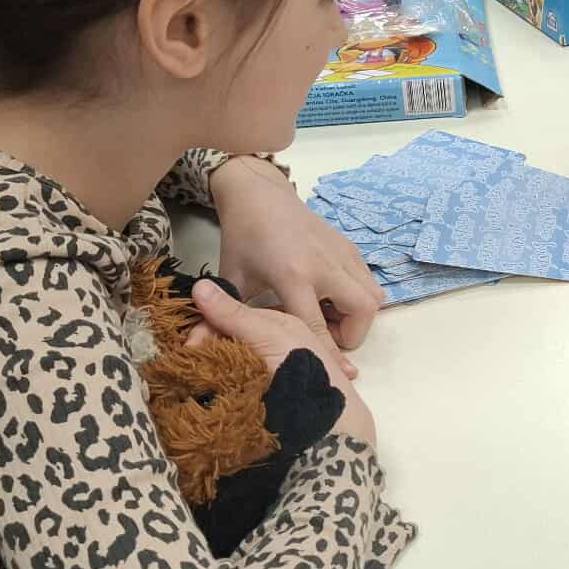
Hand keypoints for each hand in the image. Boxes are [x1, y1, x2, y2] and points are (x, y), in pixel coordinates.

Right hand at [188, 281, 377, 446]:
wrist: (324, 419)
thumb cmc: (304, 368)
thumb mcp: (270, 335)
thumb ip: (235, 314)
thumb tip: (199, 285)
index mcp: (272, 324)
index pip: (227, 315)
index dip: (205, 327)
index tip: (191, 345)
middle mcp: (264, 344)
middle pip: (221, 339)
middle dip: (202, 350)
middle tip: (190, 366)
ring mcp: (258, 370)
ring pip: (219, 363)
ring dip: (205, 370)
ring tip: (193, 381)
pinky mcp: (253, 396)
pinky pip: (224, 387)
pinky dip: (213, 389)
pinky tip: (204, 395)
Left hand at [210, 156, 381, 371]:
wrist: (259, 194)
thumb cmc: (243, 237)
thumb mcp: (231, 277)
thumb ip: (220, 316)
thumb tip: (193, 349)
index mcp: (293, 276)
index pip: (316, 326)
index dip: (326, 354)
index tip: (335, 374)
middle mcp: (325, 265)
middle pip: (361, 311)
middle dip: (351, 333)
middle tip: (327, 333)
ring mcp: (342, 254)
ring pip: (374, 296)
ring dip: (357, 315)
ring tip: (329, 315)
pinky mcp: (350, 247)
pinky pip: (369, 280)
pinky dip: (357, 296)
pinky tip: (330, 296)